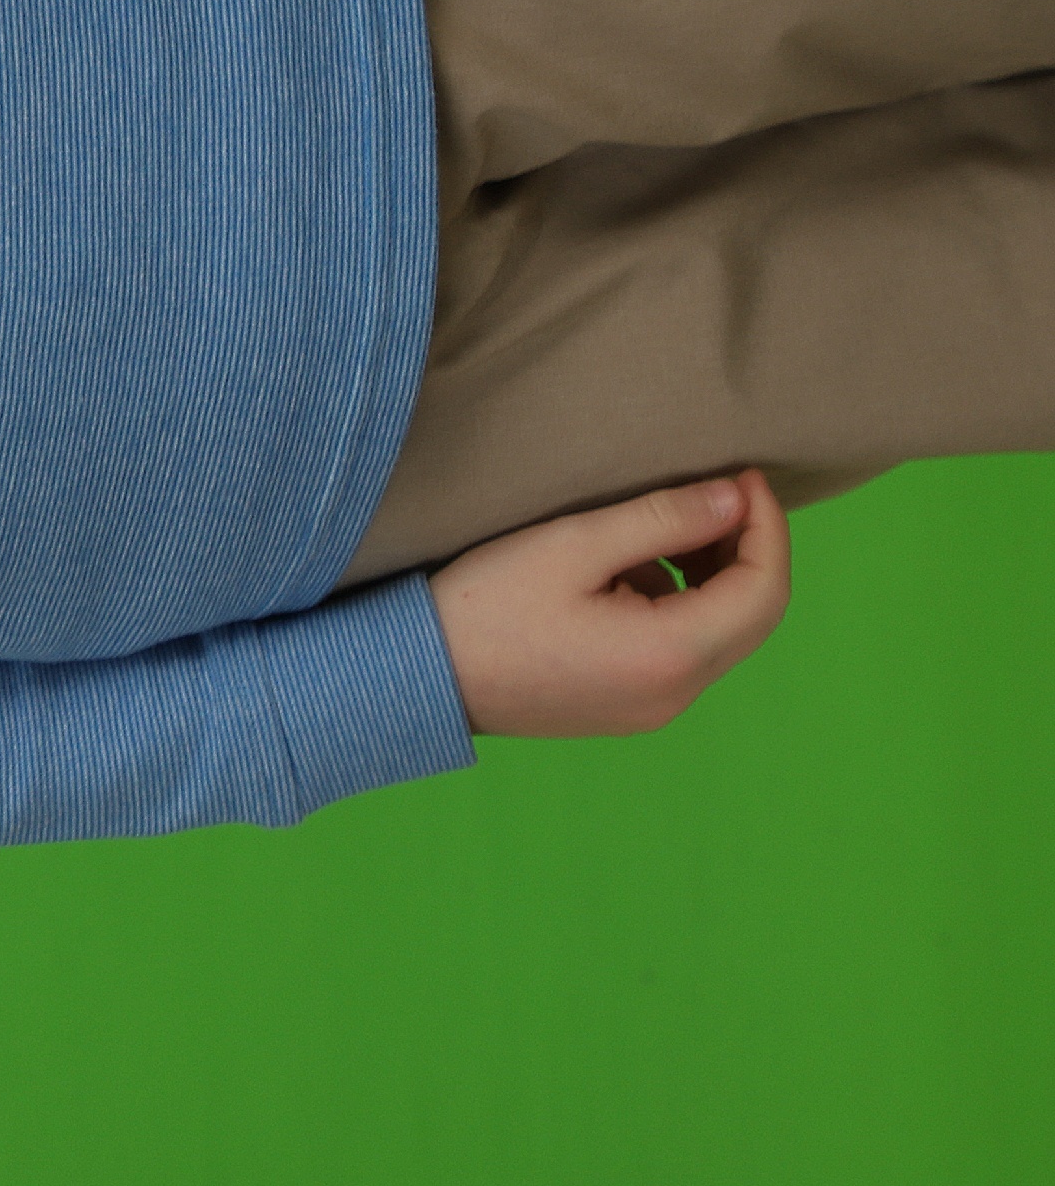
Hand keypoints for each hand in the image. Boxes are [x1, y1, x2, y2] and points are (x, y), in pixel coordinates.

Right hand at [428, 469, 790, 735]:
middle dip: (749, 549)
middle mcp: (674, 694)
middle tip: (721, 493)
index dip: (767, 527)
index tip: (743, 476)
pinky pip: (686, 653)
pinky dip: (684, 604)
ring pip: (723, 635)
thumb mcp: (571, 545)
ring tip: (672, 526)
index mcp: (668, 654)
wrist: (418, 677)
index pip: (762, 588)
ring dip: (717, 576)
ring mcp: (653, 708)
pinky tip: (634, 571)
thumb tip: (734, 500)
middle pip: (754, 617)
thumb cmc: (484, 606)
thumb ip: (662, 519)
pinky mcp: (628, 708)